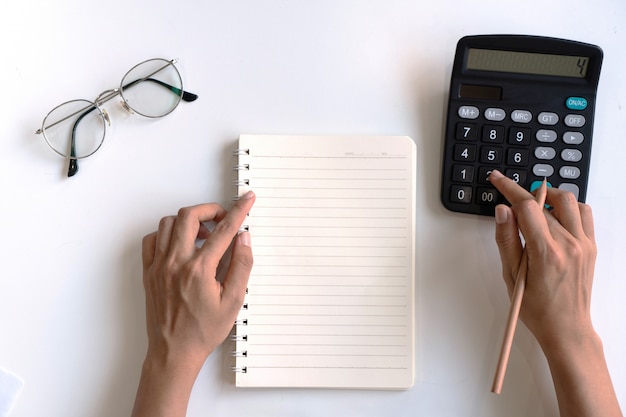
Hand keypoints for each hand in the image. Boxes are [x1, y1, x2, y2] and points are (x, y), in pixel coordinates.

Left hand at [132, 191, 254, 416]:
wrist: (174, 352)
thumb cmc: (203, 331)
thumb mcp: (234, 301)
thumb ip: (241, 265)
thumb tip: (243, 238)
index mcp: (199, 269)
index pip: (223, 230)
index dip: (238, 210)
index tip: (247, 199)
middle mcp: (176, 262)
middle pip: (189, 215)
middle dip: (210, 210)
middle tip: (223, 219)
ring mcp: (159, 266)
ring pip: (168, 223)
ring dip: (188, 221)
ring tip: (203, 235)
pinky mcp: (149, 272)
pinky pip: (153, 239)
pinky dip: (167, 234)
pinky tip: (180, 245)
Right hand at [489, 171, 595, 346]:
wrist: (567, 328)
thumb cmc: (537, 309)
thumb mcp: (511, 276)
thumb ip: (506, 240)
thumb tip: (503, 211)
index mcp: (546, 253)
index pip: (527, 206)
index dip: (509, 188)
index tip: (498, 179)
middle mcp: (569, 244)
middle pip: (543, 202)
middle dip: (522, 198)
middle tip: (509, 206)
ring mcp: (584, 244)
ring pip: (568, 201)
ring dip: (548, 197)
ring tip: (533, 209)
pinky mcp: (591, 246)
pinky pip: (584, 213)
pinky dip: (568, 207)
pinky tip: (554, 217)